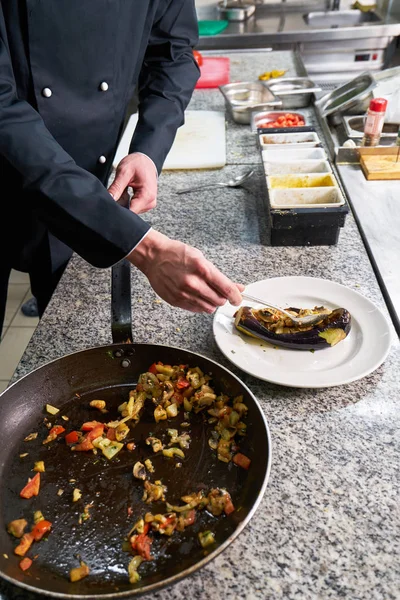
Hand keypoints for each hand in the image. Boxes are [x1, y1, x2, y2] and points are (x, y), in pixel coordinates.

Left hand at [108, 153, 157, 213]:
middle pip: (131, 212)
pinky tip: (126, 193)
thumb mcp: (124, 173)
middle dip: (120, 205)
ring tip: (123, 190)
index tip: (111, 203)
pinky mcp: (146, 203)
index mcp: (147, 195)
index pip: (131, 211)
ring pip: (131, 210)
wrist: (145, 160)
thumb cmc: (137, 163)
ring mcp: (149, 204)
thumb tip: (108, 199)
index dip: (119, 209)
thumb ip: (116, 187)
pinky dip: (127, 202)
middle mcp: (150, 202)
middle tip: (116, 192)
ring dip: (123, 203)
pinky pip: (133, 207)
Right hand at [127, 230, 243, 313]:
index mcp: (201, 269)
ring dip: (212, 303)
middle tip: (220, 292)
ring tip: (207, 293)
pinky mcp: (176, 301)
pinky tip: (197, 296)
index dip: (235, 296)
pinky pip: (196, 309)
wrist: (154, 257)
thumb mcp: (201, 259)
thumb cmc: (177, 254)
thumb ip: (219, 276)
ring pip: (208, 308)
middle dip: (223, 298)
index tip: (237, 298)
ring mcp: (183, 293)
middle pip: (219, 300)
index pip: (226, 288)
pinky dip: (200, 305)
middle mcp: (193, 283)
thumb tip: (237, 287)